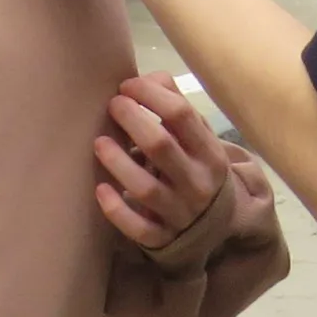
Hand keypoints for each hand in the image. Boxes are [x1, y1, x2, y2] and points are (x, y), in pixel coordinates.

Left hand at [93, 74, 229, 250]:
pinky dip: (117, 209)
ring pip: (146, 189)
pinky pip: (137, 227)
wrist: (217, 226)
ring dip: (118, 162)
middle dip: (132, 120)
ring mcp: (179, 214)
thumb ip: (177, 108)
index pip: (181, 115)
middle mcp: (197, 184)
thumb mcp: (199, 140)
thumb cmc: (197, 169)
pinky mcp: (161, 238)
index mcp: (209, 154)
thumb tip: (151, 78)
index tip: (126, 86)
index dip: (150, 94)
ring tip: (99, 142)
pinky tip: (100, 189)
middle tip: (113, 105)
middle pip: (161, 146)